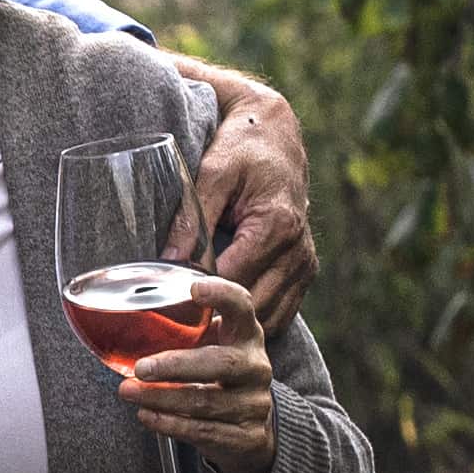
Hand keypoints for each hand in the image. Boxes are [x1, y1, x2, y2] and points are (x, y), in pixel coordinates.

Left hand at [120, 272, 281, 472]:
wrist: (246, 430)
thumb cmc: (216, 377)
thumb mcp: (208, 347)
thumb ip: (181, 331)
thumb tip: (119, 317)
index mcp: (245, 335)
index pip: (242, 307)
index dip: (222, 295)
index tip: (194, 289)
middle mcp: (255, 366)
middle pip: (222, 362)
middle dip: (177, 365)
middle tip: (140, 368)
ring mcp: (254, 403)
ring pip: (206, 401)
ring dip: (161, 397)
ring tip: (129, 392)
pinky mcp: (247, 436)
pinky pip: (205, 430)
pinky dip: (171, 424)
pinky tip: (147, 416)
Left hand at [171, 58, 314, 335]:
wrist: (278, 137)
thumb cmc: (244, 149)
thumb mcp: (213, 172)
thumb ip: (193, 215)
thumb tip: (167, 259)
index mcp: (277, 227)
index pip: (232, 280)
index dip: (199, 299)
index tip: (167, 312)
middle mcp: (298, 251)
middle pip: (252, 306)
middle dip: (216, 320)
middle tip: (177, 333)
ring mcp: (305, 264)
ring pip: (269, 316)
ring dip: (236, 327)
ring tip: (197, 335)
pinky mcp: (304, 271)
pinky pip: (280, 311)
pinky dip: (254, 321)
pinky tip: (222, 324)